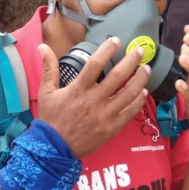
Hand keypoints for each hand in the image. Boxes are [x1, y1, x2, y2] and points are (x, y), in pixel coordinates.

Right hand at [38, 37, 149, 158]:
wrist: (54, 149)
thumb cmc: (51, 119)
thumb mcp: (46, 92)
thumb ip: (49, 68)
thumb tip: (42, 47)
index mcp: (78, 89)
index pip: (95, 64)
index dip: (107, 50)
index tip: (116, 40)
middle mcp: (93, 101)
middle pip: (118, 76)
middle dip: (132, 60)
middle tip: (140, 51)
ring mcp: (105, 115)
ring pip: (129, 94)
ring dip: (140, 79)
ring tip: (146, 69)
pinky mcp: (112, 128)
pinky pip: (130, 112)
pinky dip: (138, 101)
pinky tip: (142, 92)